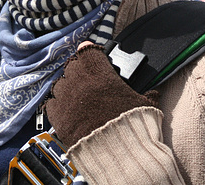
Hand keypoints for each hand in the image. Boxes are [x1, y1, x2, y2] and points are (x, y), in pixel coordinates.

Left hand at [44, 43, 158, 147]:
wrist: (119, 154)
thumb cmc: (132, 127)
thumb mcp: (146, 104)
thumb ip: (146, 92)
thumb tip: (154, 91)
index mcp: (100, 73)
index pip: (87, 50)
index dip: (90, 52)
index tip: (92, 54)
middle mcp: (80, 82)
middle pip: (72, 66)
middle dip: (80, 70)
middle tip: (88, 79)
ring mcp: (66, 99)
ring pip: (60, 83)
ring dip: (68, 86)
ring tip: (78, 96)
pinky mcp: (58, 117)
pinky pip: (51, 103)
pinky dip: (58, 104)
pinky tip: (67, 109)